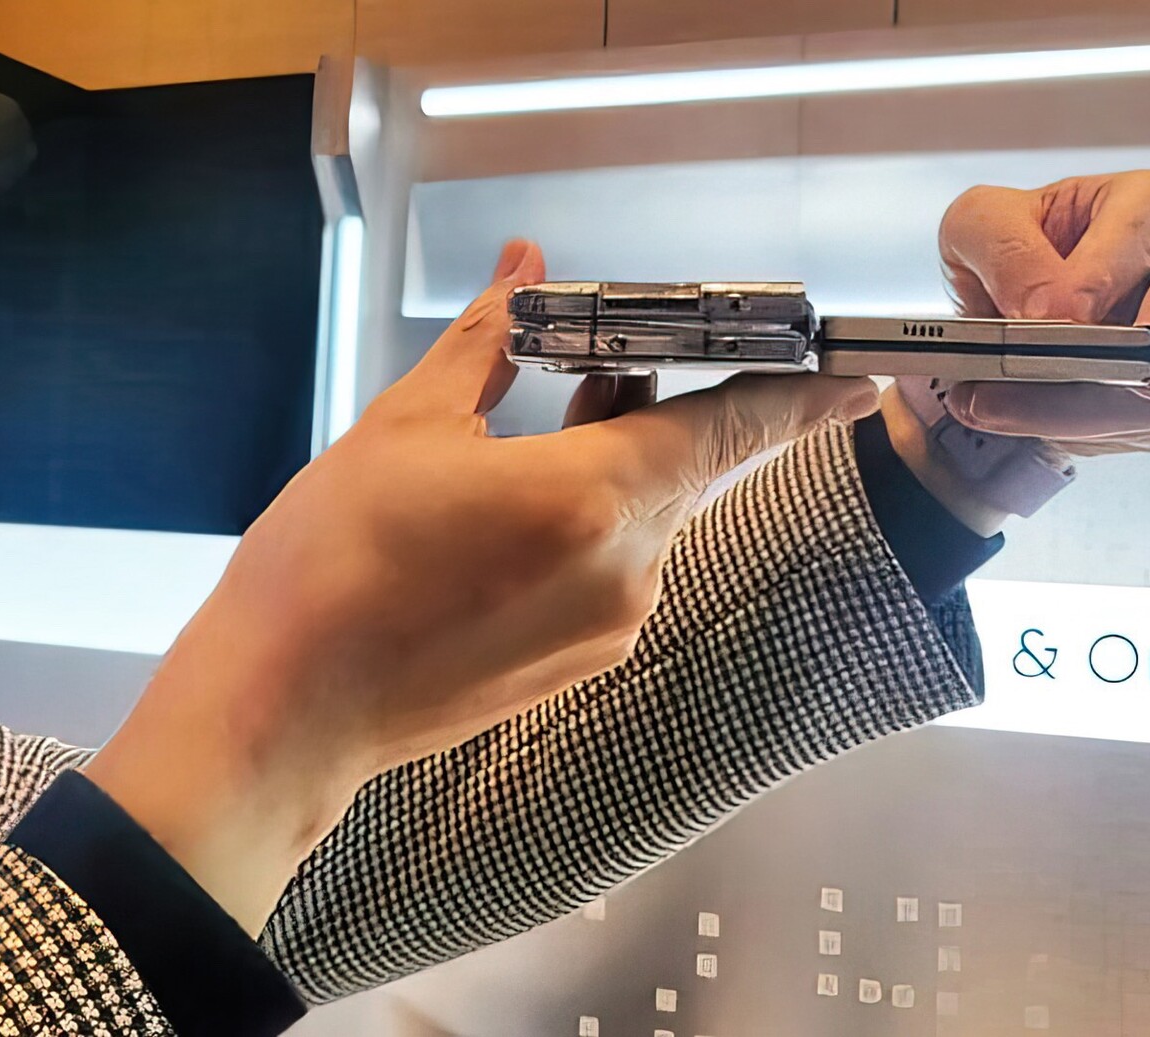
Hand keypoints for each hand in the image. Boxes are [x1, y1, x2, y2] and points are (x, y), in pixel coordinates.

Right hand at [84, 240, 878, 932]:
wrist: (285, 709)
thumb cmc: (333, 567)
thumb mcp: (408, 425)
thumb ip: (489, 341)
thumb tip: (526, 270)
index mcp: (597, 498)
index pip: (737, 427)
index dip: (805, 395)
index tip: (864, 376)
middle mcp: (627, 570)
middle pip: (687, 464)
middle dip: (658, 402)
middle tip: (601, 356)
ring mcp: (608, 626)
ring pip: (648, 515)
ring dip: (618, 459)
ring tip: (540, 419)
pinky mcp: (579, 661)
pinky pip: (618, 565)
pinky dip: (594, 517)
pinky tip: (524, 498)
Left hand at [884, 170, 1149, 530]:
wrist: (1026, 304)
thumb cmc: (1021, 250)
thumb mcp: (983, 223)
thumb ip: (1005, 249)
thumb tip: (1043, 309)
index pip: (1143, 235)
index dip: (1093, 279)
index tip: (1041, 315)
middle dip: (1121, 354)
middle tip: (1059, 373)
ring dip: (1076, 409)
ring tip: (992, 404)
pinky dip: (1082, 432)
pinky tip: (1030, 419)